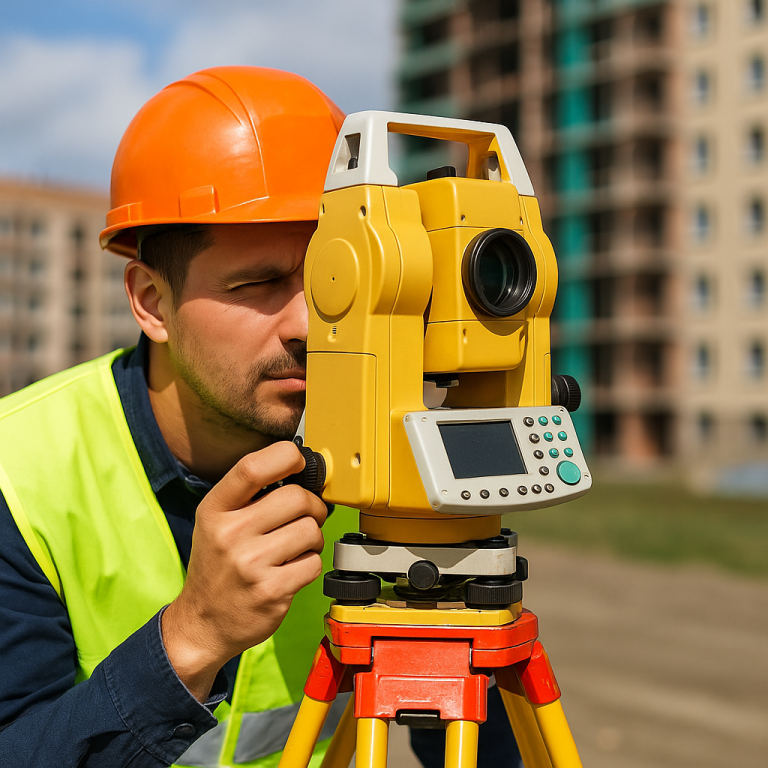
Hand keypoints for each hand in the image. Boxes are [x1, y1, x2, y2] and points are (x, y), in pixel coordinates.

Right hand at [161, 441, 327, 700]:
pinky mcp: (271, 591)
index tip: (298, 464)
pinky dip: (310, 564)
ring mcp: (250, 564)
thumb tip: (303, 471)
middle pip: (296, 497)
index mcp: (214, 509)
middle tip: (306, 516)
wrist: (202, 623)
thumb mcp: (216, 522)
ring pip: (311, 530)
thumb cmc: (218, 565)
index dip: (286, 457)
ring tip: (296, 547)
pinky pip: (314, 563)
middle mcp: (229, 534)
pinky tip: (292, 569)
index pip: (252, 467)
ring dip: (313, 537)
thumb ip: (251, 495)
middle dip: (312, 505)